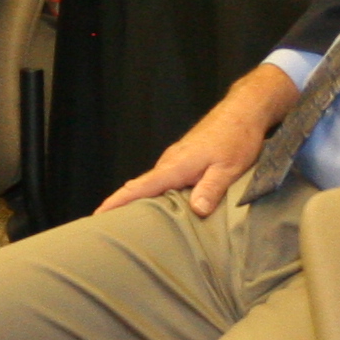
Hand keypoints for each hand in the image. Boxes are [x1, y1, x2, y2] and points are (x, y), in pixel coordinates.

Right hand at [101, 68, 294, 216]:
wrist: (243, 110)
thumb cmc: (237, 138)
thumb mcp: (228, 168)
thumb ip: (211, 189)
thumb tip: (196, 210)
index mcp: (175, 166)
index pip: (138, 188)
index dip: (116, 202)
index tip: (97, 215)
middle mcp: (170, 162)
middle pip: (139, 188)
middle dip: (122, 206)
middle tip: (110, 229)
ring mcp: (175, 159)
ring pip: (153, 184)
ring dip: (142, 201)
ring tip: (132, 223)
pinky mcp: (183, 158)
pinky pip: (165, 179)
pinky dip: (158, 193)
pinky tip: (162, 206)